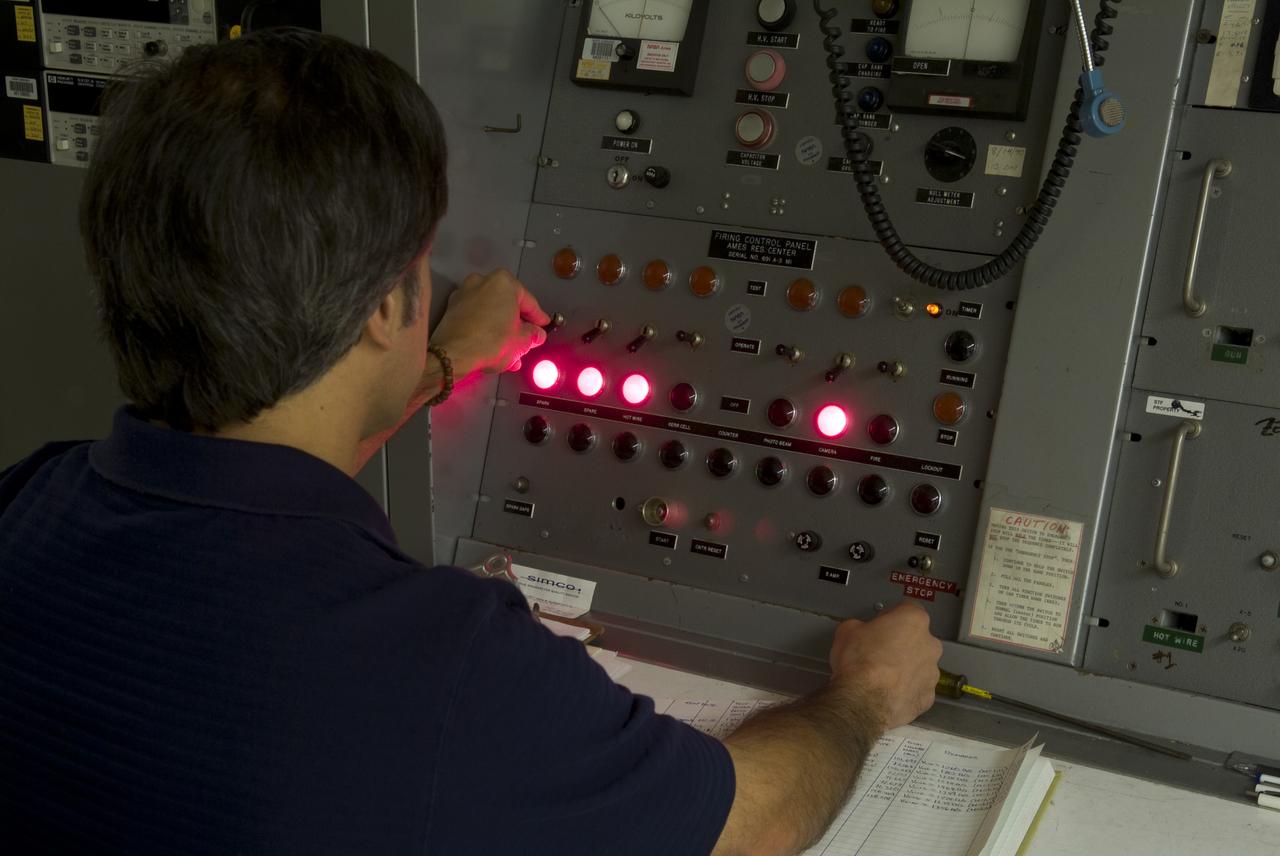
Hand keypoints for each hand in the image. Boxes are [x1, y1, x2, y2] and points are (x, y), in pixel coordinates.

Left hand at [430, 269, 550, 375]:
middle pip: (507, 305)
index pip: (528, 302)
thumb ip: (534, 334)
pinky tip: (493, 347)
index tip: (544, 327)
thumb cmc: (493, 341)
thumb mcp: (522, 341)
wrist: (453, 354)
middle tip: (527, 340)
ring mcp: (464, 293)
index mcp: (503, 282)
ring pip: (491, 312)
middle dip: (517, 324)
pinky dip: (486, 329)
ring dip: (502, 329)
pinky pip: (476, 317)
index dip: (539, 318)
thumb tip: (537, 334)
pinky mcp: (451, 308)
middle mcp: (482, 280)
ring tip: (511, 351)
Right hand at [828, 602, 942, 730]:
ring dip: (905, 667)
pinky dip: (906, 690)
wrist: (863, 701)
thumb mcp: (847, 630)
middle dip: (901, 643)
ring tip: (881, 676)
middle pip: (918, 638)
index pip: (908, 609)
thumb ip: (861, 626)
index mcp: (913, 620)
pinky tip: (887, 693)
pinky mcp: (928, 698)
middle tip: (878, 652)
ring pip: (920, 665)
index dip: (891, 616)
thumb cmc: (858, 662)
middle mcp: (929, 644)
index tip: (879, 625)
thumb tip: (861, 633)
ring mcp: (932, 673)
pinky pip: (918, 689)